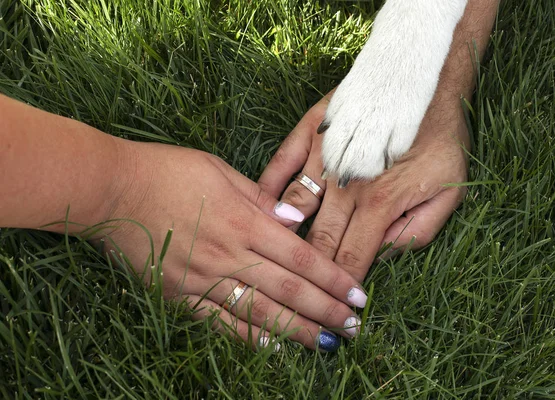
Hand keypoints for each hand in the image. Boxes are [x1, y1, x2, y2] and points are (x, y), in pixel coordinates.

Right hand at [97, 141, 366, 349]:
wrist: (111, 189)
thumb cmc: (167, 170)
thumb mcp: (219, 170)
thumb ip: (260, 199)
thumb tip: (295, 220)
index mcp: (243, 221)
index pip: (302, 258)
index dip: (334, 279)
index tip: (360, 295)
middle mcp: (229, 254)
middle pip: (289, 290)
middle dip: (327, 310)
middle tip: (355, 327)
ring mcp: (203, 279)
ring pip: (260, 312)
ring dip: (297, 330)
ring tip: (326, 343)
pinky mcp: (179, 294)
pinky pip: (220, 321)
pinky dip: (249, 336)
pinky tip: (275, 346)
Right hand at [259, 92, 468, 280]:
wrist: (428, 81)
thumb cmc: (442, 139)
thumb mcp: (450, 193)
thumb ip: (418, 232)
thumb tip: (381, 258)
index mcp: (379, 203)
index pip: (350, 257)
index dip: (338, 287)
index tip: (327, 310)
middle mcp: (345, 184)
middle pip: (317, 239)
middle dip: (308, 273)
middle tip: (295, 296)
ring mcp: (325, 155)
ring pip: (293, 206)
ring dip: (282, 236)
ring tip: (269, 260)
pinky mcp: (312, 130)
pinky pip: (281, 162)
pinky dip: (268, 187)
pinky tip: (261, 208)